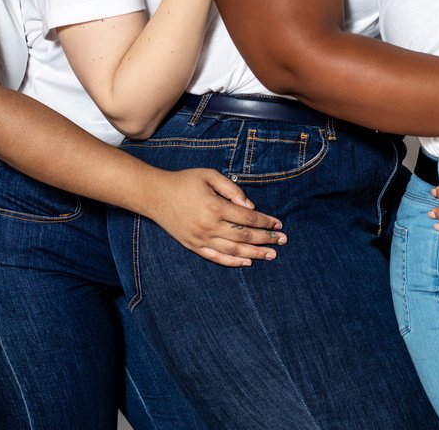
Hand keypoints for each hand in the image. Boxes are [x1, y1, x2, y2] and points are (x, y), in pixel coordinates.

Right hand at [145, 168, 286, 266]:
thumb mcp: (210, 176)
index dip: (266, 222)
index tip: (279, 224)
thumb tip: (251, 207)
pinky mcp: (193, 246)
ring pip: (234, 251)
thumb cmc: (184, 181)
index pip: (248, 218)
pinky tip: (247, 262)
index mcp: (215, 207)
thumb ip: (232, 189)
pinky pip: (217, 258)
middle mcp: (209, 226)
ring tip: (272, 255)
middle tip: (283, 240)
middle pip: (244, 237)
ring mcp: (201, 239)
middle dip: (266, 239)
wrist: (155, 195)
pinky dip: (233, 262)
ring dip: (255, 254)